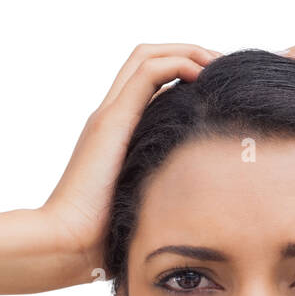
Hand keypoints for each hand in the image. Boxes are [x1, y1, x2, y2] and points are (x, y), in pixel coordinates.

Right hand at [42, 43, 220, 279]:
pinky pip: (146, 74)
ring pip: (147, 56)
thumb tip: (204, 212)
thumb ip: (165, 195)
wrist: (68, 244)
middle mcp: (111, 116)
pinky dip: (177, 63)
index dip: (185, 72)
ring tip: (219, 62)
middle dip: (190, 53)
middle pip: (148, 59)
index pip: (151, 83)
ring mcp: (108, 116)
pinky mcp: (111, 123)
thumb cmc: (105, 238)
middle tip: (226, 65)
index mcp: (118, 133)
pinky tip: (203, 74)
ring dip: (187, 51)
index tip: (221, 85)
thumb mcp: (146, 208)